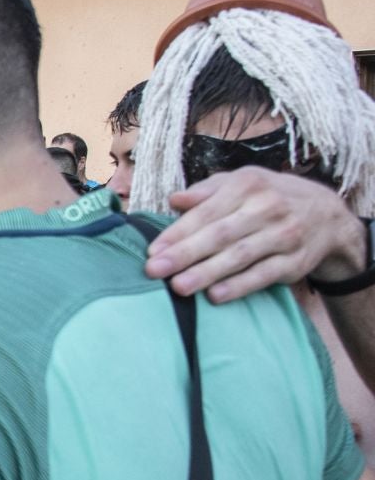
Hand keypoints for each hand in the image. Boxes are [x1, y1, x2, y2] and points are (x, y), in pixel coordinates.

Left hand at [145, 167, 364, 301]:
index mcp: (248, 186)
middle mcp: (268, 208)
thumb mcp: (242, 182)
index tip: (152, 251)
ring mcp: (284, 235)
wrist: (328, 214)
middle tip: (154, 270)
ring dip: (207, 273)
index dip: (178, 233)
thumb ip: (206, 191)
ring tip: (178, 287)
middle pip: (220, 234)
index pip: (206, 212)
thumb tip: (174, 200)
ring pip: (241, 256)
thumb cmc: (269, 197)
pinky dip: (240, 286)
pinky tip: (215, 296)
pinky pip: (264, 275)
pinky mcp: (296, 261)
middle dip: (185, 254)